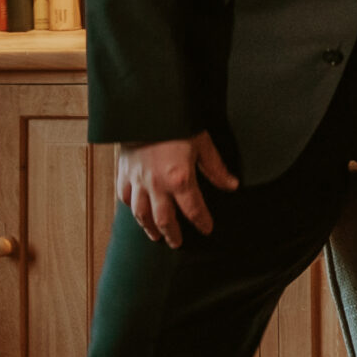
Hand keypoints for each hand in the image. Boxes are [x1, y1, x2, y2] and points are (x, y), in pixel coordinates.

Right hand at [115, 132, 238, 247]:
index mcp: (180, 179)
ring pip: (141, 213)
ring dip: (149, 227)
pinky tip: (135, 212)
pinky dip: (131, 208)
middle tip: (177, 244)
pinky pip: (125, 197)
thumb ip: (216, 168)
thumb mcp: (203, 144)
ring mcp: (137, 181)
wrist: (146, 112)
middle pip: (164, 219)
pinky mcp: (123, 173)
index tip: (207, 230)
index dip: (201, 221)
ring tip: (155, 236)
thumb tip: (233, 186)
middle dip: (172, 234)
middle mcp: (157, 185)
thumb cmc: (177, 125)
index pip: (194, 209)